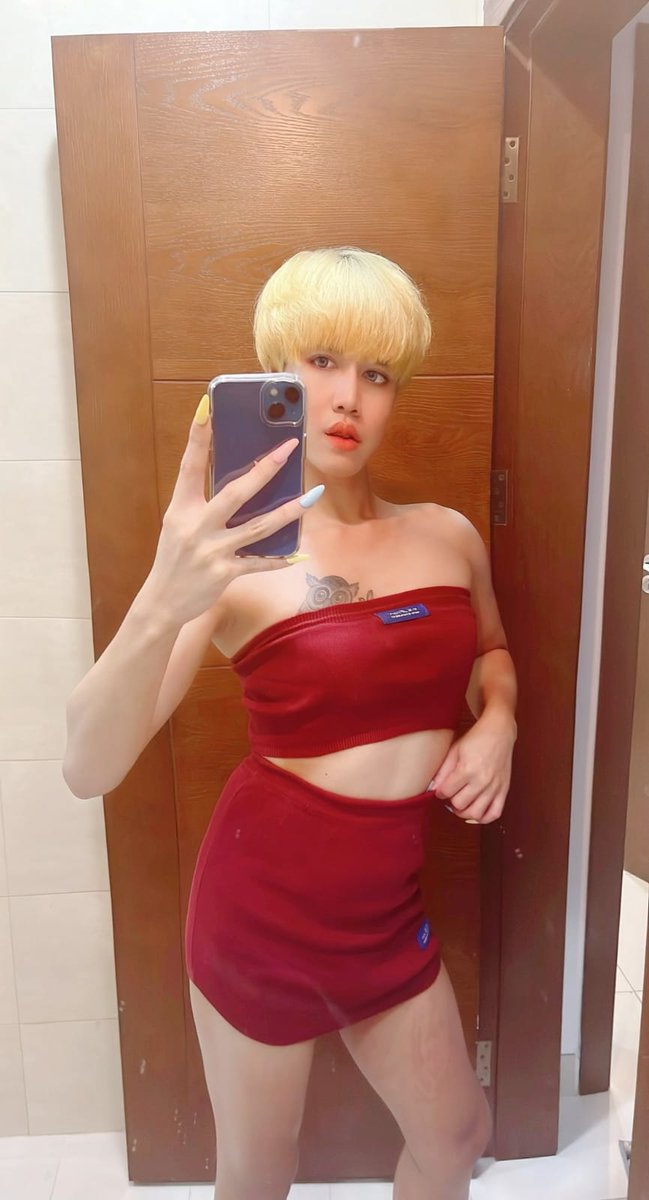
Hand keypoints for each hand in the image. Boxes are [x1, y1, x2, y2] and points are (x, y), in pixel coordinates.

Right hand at [146, 394, 320, 627]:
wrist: (162, 600)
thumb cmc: (175, 557)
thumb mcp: (179, 523)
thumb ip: (202, 502)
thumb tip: (240, 479)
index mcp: (181, 508)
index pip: (189, 466)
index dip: (197, 437)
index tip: (207, 408)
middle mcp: (196, 526)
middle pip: (236, 493)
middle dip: (265, 469)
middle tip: (288, 448)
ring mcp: (212, 550)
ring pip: (259, 527)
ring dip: (289, 511)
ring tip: (311, 496)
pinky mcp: (225, 573)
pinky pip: (259, 562)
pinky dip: (280, 559)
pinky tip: (299, 554)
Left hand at [428, 712, 515, 824]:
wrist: (499, 732)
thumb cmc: (476, 739)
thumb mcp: (455, 750)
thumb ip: (443, 771)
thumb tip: (432, 788)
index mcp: (468, 769)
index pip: (446, 792)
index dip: (440, 792)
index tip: (441, 789)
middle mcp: (482, 780)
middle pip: (460, 804)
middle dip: (451, 801)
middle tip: (451, 794)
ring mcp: (495, 787)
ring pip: (476, 813)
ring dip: (465, 812)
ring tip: (461, 805)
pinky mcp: (504, 790)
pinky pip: (495, 813)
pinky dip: (484, 818)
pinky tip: (476, 812)